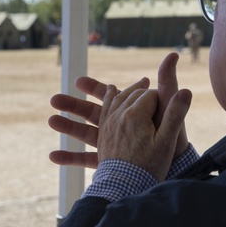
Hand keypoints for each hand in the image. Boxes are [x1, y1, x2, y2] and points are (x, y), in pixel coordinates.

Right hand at [48, 53, 191, 177]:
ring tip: (50, 121)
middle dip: (73, 105)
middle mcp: (120, 126)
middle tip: (53, 99)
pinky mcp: (111, 163)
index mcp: (132, 112)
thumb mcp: (168, 107)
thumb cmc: (175, 139)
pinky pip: (88, 160)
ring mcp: (113, 145)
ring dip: (67, 127)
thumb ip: (168, 82)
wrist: (175, 172)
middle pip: (92, 113)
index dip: (96, 88)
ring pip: (86, 134)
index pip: (112, 97)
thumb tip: (172, 55)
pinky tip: (52, 157)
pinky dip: (70, 159)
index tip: (78, 81)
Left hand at [96, 81, 190, 180]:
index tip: (168, 106)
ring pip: (119, 98)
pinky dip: (110, 97)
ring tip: (140, 84)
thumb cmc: (148, 166)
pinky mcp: (104, 132)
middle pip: (135, 94)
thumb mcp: (166, 142)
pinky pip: (106, 108)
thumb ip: (175, 115)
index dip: (162, 98)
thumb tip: (186, 91)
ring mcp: (109, 123)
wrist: (123, 187)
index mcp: (135, 115)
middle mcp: (119, 115)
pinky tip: (112, 92)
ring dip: (130, 90)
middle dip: (147, 91)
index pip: (151, 95)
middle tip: (156, 88)